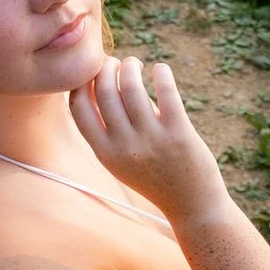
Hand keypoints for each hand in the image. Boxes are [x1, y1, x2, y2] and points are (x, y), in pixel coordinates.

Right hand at [69, 56, 228, 223]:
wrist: (191, 206)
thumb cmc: (154, 178)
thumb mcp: (120, 162)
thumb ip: (108, 131)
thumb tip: (102, 83)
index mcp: (105, 153)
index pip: (78, 108)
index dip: (81, 83)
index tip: (91, 73)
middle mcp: (124, 146)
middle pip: (103, 90)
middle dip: (107, 67)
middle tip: (118, 63)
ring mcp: (151, 140)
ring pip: (131, 86)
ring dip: (131, 66)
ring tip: (137, 64)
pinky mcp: (179, 133)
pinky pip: (166, 91)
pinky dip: (161, 73)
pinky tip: (161, 70)